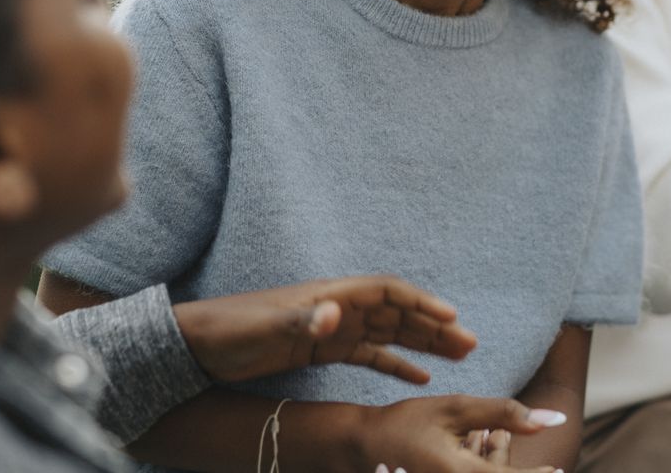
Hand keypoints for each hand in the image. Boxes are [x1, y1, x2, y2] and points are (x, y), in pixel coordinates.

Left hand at [172, 275, 477, 383]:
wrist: (199, 343)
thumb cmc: (229, 328)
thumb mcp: (266, 326)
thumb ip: (302, 320)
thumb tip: (336, 314)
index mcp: (330, 295)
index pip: (386, 292)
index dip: (420, 302)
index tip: (452, 317)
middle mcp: (337, 307)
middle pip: (397, 312)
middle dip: (434, 325)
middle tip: (471, 343)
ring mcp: (332, 328)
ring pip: (390, 333)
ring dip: (424, 343)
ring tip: (460, 355)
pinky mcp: (323, 349)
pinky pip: (370, 355)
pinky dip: (396, 363)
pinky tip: (419, 377)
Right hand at [360, 396, 564, 472]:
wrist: (363, 446)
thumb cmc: (406, 423)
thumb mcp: (454, 409)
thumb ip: (504, 413)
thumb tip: (552, 420)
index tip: (557, 469)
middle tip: (529, 463)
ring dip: (496, 471)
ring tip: (487, 450)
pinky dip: (481, 472)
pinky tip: (476, 461)